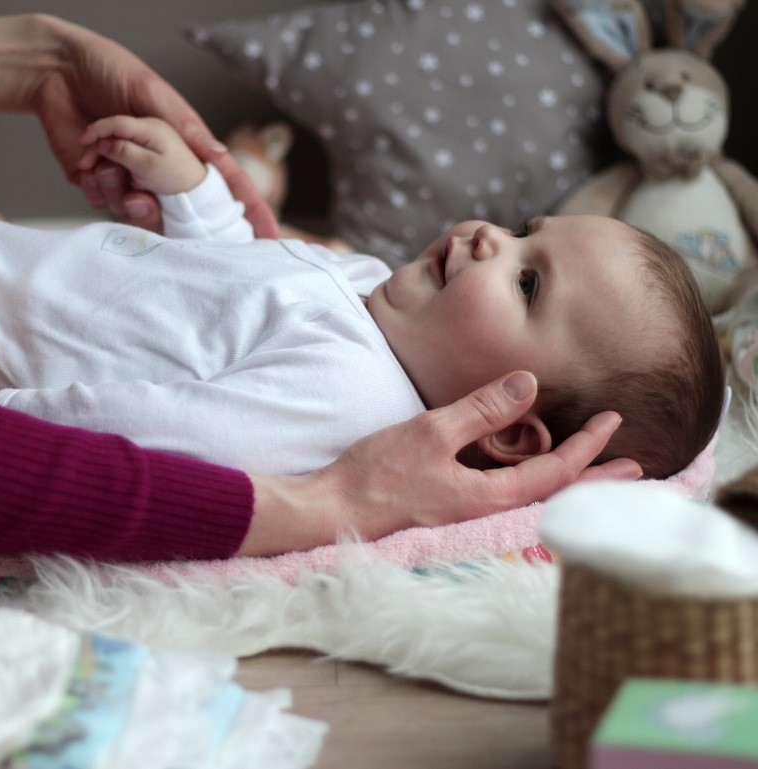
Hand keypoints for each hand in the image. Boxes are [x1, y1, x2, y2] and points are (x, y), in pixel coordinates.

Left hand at [0, 15, 277, 235]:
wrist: (56, 70)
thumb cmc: (109, 68)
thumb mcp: (150, 91)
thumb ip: (181, 125)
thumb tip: (219, 151)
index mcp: (180, 143)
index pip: (221, 180)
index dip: (248, 208)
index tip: (270, 236)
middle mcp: (157, 165)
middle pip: (174, 210)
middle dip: (154, 210)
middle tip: (138, 196)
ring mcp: (127, 175)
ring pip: (132, 210)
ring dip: (116, 190)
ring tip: (101, 157)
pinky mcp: (95, 178)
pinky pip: (101, 201)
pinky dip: (94, 185)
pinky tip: (86, 159)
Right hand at [240, 371, 641, 555]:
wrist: (334, 507)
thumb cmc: (378, 473)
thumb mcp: (431, 432)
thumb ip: (481, 410)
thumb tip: (531, 384)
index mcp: (489, 494)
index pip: (555, 473)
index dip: (589, 448)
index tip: (615, 422)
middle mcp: (486, 508)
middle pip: (555, 494)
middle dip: (597, 479)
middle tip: (637, 467)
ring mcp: (469, 507)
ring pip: (534, 494)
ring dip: (570, 480)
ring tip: (596, 468)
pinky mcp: (452, 501)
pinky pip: (509, 490)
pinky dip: (535, 478)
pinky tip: (530, 466)